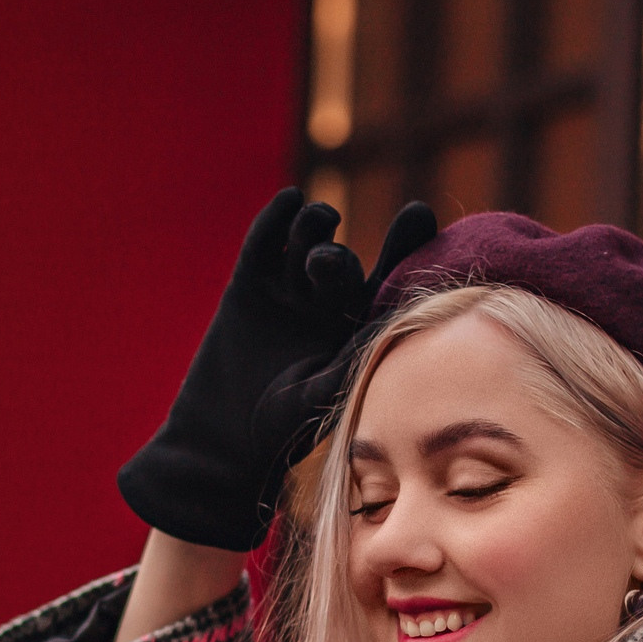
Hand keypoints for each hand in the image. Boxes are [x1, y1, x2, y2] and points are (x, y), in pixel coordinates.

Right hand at [118, 191, 436, 551]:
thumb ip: (356, 353)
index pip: (387, 280)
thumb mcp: (327, 392)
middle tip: (327, 264)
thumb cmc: (284, 430)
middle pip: (341, 262)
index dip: (405, 244)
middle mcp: (325, 310)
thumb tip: (395, 315)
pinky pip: (264, 244)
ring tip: (317, 218)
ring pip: (305, 243)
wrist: (224, 442)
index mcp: (355, 331)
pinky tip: (291, 200)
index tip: (418, 214)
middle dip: (336, 254)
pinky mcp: (247, 287)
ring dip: (313, 225)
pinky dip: (276, 219)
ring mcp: (285, 296)